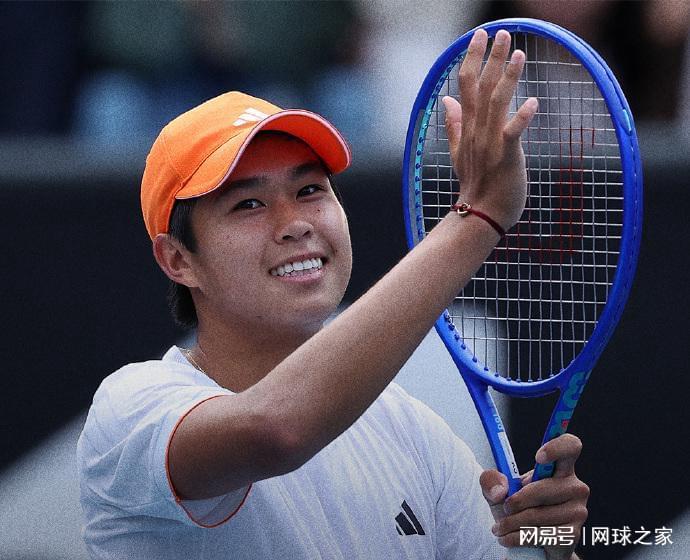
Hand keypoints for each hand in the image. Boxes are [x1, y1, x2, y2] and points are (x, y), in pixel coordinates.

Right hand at [443, 29, 537, 231]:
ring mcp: (489, 144)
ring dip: (507, 78)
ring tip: (519, 54)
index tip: (480, 36)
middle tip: (502, 32)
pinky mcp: (505, 158)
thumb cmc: (476, 186)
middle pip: (481, 88)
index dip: (472, 59)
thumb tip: (446, 100)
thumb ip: (453, 125)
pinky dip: (522, 118)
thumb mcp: (459, 153)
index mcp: (467, 129)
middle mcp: (476, 132)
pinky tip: (533, 101)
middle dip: (491, 59)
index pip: (466, 86)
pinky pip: (512, 134)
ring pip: (497, 104)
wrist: (480, 216)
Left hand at [480, 434, 588, 559]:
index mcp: (561, 467)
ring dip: (511, 523)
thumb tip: (500, 491)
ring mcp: (577, 511)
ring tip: (501, 526)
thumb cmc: (519, 508)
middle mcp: (575, 486)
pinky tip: (508, 538)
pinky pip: (539, 535)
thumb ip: (491, 480)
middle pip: (541, 489)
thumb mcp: (500, 490)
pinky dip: (517, 538)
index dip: (557, 447)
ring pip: (537, 515)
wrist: (533, 541)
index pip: (570, 446)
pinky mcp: (573, 534)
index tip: (538, 457)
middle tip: (504, 508)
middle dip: (516, 501)